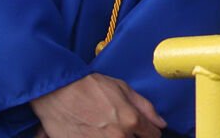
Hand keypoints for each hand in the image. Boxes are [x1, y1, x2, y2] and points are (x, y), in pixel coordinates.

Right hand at [30, 73, 165, 137]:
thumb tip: (160, 123)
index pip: (153, 135)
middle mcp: (119, 137)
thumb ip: (145, 107)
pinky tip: (97, 134)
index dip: (150, 131)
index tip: (145, 130)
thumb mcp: (122, 88)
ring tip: (110, 131)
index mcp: (131, 120)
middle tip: (125, 129)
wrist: (58, 92)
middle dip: (135, 137)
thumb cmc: (89, 87)